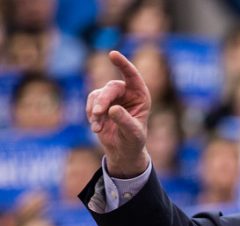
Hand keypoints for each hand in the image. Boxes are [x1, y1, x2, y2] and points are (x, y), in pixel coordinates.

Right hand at [85, 50, 150, 177]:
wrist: (123, 150)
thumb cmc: (133, 141)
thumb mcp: (133, 134)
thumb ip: (125, 121)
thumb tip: (113, 109)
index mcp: (140, 96)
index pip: (132, 76)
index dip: (123, 64)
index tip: (112, 54)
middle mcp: (127, 92)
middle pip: (111, 88)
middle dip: (102, 101)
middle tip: (96, 113)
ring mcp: (112, 96)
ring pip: (98, 95)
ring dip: (95, 111)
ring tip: (97, 128)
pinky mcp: (99, 102)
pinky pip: (90, 103)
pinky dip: (91, 116)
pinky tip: (96, 128)